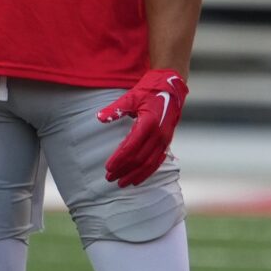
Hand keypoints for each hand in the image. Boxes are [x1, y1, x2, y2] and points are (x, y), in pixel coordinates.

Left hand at [97, 68, 188, 186]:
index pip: (131, 147)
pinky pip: (157, 161)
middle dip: (124, 170)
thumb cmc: (149, 90)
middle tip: (110, 178)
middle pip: (139, 159)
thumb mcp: (131, 97)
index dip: (119, 159)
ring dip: (135, 175)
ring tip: (122, 183)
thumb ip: (115, 109)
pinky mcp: (168, 142)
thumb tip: (99, 118)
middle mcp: (159, 134)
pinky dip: (147, 172)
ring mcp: (165, 139)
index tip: (107, 168)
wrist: (171, 87)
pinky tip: (137, 179)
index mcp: (149, 123)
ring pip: (149, 164)